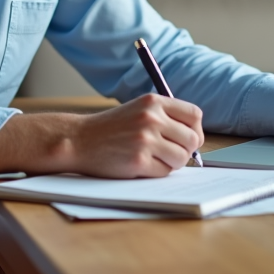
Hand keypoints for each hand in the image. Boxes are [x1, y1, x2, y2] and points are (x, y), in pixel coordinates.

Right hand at [67, 94, 203, 177]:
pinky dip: (156, 172)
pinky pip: (164, 172)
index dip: (195, 130)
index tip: (187, 139)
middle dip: (185, 150)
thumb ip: (165, 118)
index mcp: (153, 102)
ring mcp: (145, 139)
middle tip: (171, 154)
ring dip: (171, 163)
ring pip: (181, 158)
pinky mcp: (138, 161)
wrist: (79, 140)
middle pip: (192, 139)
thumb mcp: (138, 110)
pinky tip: (141, 165)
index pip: (194, 115)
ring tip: (154, 159)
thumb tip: (195, 139)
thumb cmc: (111, 128)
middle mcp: (151, 118)